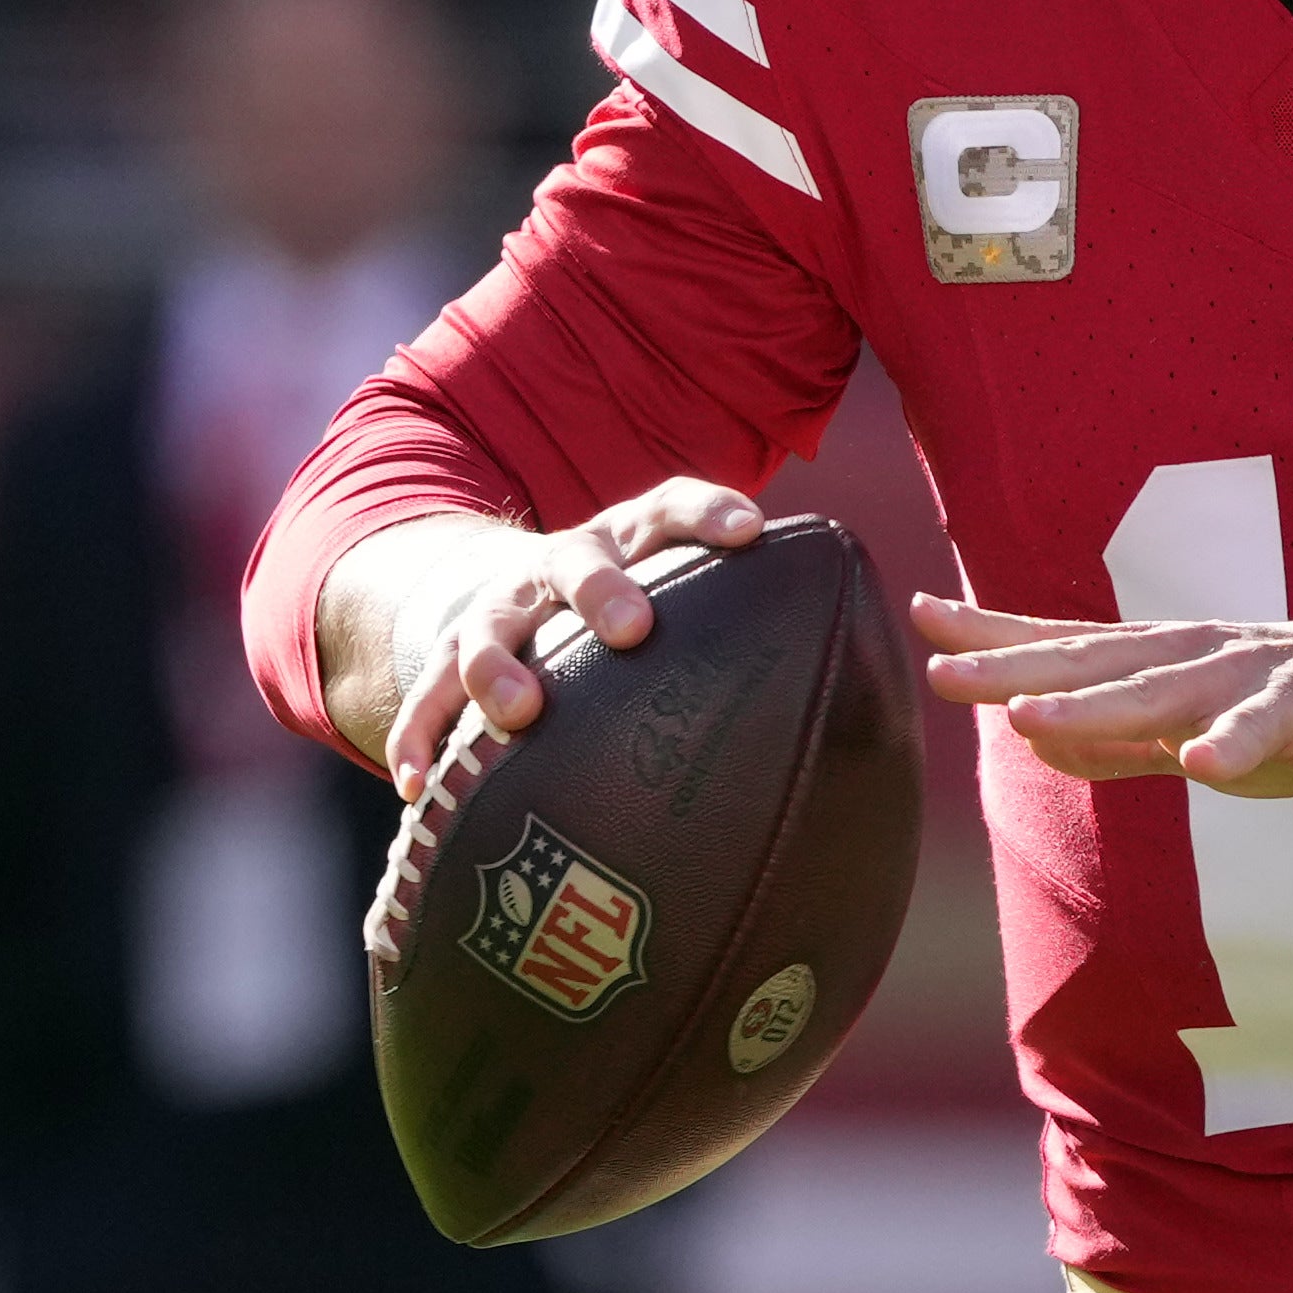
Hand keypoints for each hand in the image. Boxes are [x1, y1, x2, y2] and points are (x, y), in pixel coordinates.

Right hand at [381, 478, 765, 802]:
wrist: (487, 586)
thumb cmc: (614, 608)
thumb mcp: (671, 592)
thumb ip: (748, 623)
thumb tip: (873, 690)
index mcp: (625, 541)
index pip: (669, 506)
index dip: (708, 513)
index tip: (750, 530)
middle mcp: (557, 565)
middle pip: (575, 560)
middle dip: (602, 590)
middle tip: (632, 628)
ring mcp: (495, 611)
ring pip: (488, 629)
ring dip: (498, 665)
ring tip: (518, 708)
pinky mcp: (443, 662)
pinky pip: (423, 704)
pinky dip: (420, 740)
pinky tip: (419, 786)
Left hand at [914, 599, 1292, 795]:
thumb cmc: (1274, 709)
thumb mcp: (1180, 728)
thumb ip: (1109, 742)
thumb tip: (1030, 744)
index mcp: (1153, 658)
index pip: (1060, 643)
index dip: (993, 632)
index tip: (924, 616)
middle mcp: (1182, 654)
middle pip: (1087, 663)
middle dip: (1013, 668)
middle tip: (943, 671)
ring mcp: (1237, 676)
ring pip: (1155, 692)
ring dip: (1090, 707)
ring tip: (1025, 719)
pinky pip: (1259, 727)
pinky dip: (1231, 743)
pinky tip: (1201, 762)